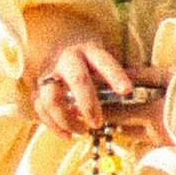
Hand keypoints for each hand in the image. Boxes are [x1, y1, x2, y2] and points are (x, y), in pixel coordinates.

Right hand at [22, 8, 164, 140]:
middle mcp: (67, 59)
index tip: (127, 90)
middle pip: (77, 79)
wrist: (56, 39)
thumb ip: (114, 71)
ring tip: (81, 130)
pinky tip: (68, 135)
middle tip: (98, 122)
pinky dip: (52, 124)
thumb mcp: (102, 53)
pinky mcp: (37, 87)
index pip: (104, 61)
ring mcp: (49, 73)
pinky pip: (40, 108)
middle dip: (88, 103)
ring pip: (52, 98)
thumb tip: (138, 92)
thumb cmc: (88, 54)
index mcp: (88, 49)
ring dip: (66, 118)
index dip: (115, 75)